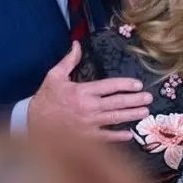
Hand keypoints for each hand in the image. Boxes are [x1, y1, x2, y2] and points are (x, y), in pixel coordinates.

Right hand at [28, 41, 152, 140]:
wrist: (33, 123)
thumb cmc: (45, 99)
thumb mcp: (54, 76)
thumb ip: (68, 61)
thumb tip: (77, 44)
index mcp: (82, 91)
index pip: (109, 86)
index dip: (125, 85)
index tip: (137, 84)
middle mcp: (89, 108)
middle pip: (117, 103)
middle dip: (134, 100)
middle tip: (148, 98)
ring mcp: (89, 124)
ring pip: (115, 119)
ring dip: (131, 115)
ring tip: (144, 113)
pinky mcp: (87, 138)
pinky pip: (107, 137)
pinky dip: (119, 137)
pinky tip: (130, 134)